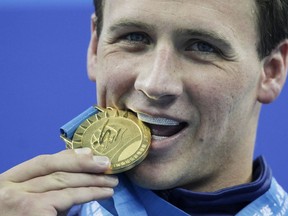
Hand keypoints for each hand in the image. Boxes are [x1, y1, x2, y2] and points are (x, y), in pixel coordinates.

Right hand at [0, 148, 117, 215]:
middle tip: (107, 164)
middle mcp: (11, 187)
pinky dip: (89, 192)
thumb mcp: (22, 202)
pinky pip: (69, 197)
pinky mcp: (33, 211)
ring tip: (111, 180)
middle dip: (85, 164)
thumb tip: (76, 175)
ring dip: (92, 178)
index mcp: (8, 180)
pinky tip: (103, 192)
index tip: (89, 153)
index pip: (42, 161)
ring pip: (64, 181)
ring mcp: (21, 199)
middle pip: (55, 169)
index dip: (68, 156)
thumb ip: (42, 189)